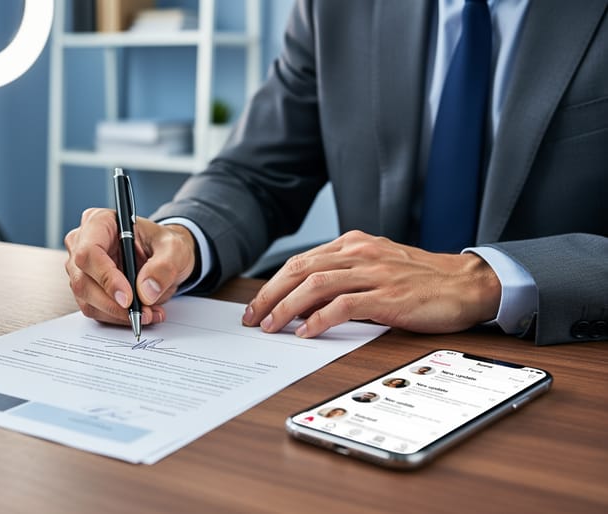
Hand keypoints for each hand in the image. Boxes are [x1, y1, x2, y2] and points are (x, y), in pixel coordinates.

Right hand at [64, 208, 196, 326]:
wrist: (164, 257)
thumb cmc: (163, 244)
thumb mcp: (174, 248)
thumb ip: (163, 267)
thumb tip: (145, 292)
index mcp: (99, 222)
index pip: (89, 252)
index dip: (106, 277)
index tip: (128, 297)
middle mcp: (82, 243)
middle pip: (83, 280)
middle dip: (113, 303)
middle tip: (143, 312)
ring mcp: (81, 268)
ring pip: (86, 300)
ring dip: (117, 313)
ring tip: (149, 313)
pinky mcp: (87, 288)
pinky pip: (95, 309)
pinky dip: (118, 317)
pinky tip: (141, 313)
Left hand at [241, 230, 500, 336]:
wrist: (468, 284)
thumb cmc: (423, 279)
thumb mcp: (378, 266)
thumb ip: (345, 276)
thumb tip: (306, 301)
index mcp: (354, 243)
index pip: (301, 261)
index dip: (273, 284)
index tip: (257, 306)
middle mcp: (360, 253)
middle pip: (300, 270)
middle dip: (270, 295)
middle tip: (252, 318)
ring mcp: (374, 273)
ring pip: (316, 285)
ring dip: (287, 308)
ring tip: (271, 327)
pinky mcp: (388, 296)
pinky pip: (344, 306)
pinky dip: (320, 320)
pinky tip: (307, 333)